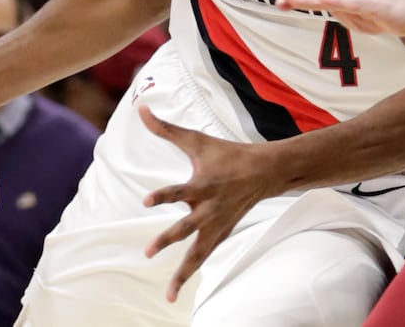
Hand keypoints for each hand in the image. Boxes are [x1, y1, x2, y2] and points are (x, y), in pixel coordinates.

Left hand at [140, 106, 275, 302]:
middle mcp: (208, 208)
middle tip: (148, 251)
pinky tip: (178, 287)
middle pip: (185, 227)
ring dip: (183, 274)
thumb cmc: (226, 153)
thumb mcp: (196, 140)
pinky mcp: (221, 233)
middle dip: (167, 239)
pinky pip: (205, 255)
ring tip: (168, 295)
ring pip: (197, 253)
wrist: (263, 170)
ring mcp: (216, 225)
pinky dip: (193, 271)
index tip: (146, 201)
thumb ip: (166, 129)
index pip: (178, 191)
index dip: (162, 196)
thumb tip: (141, 109)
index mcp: (202, 185)